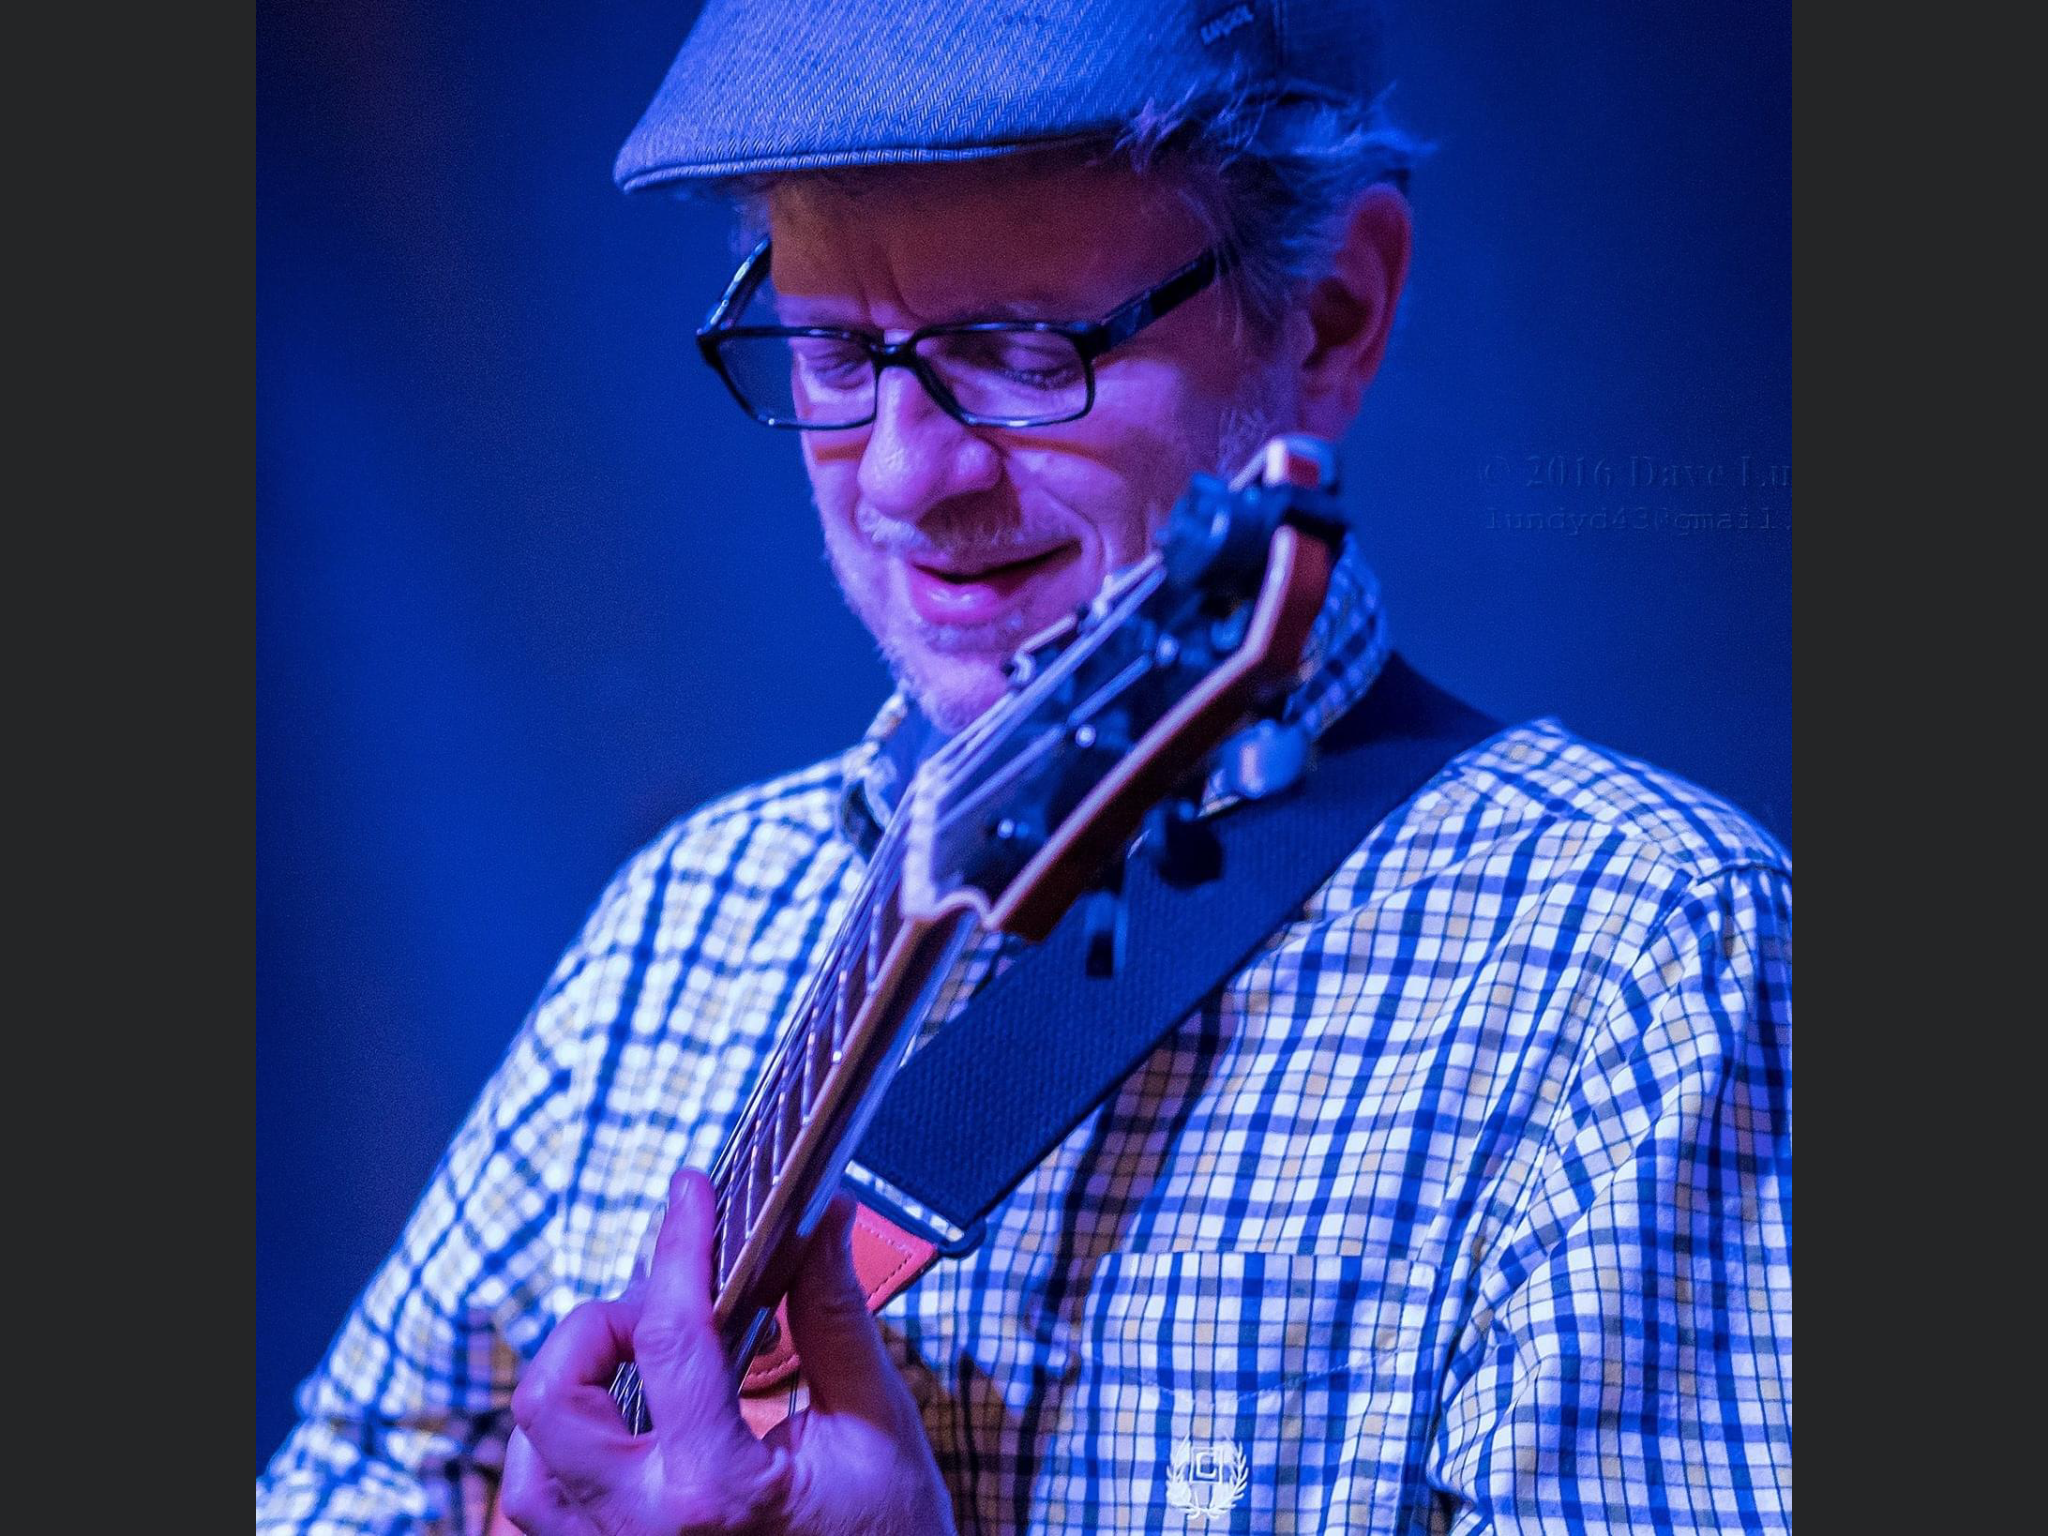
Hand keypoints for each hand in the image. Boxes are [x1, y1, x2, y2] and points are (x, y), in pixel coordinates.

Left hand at [500, 1169, 955, 1534]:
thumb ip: (834, 1318)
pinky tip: (623, 1427)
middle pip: (551, 1400)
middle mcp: (645, 1533)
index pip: (669, 1334)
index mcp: (715, 1489)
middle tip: (662, 1307)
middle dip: (596, 1326)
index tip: (691, 1193)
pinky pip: (543, 1519)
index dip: (677, 1244)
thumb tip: (824, 1221)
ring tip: (639, 1365)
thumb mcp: (877, 1424)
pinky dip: (561, 1459)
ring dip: (568, 1395)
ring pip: (524, 1470)